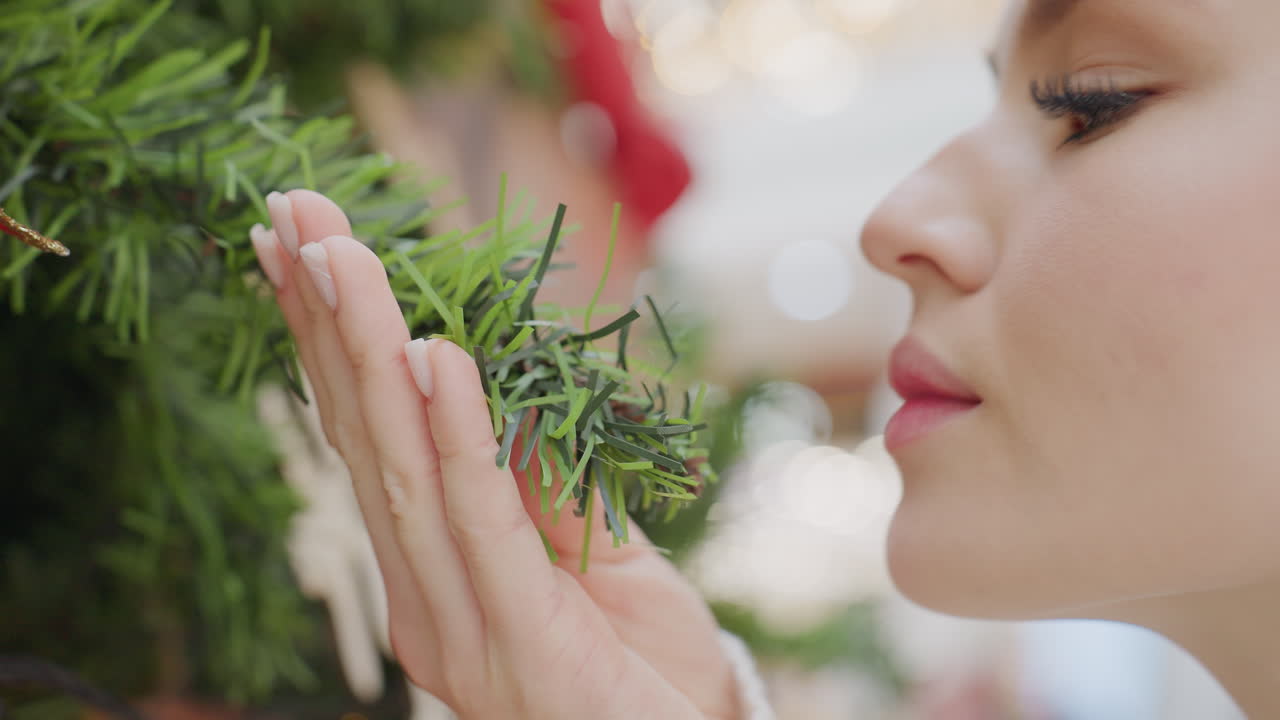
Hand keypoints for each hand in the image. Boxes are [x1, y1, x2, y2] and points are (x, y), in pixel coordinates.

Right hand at [249, 190, 741, 719]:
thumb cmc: (642, 667)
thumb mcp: (592, 555)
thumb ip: (536, 485)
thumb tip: (489, 388)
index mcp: (432, 575)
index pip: (371, 440)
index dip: (332, 343)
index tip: (303, 248)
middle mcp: (422, 600)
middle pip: (366, 442)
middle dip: (327, 323)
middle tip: (292, 216)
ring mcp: (458, 628)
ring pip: (403, 472)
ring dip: (370, 356)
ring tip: (343, 258)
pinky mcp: (518, 643)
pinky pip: (481, 523)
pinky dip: (456, 438)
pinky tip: (432, 360)